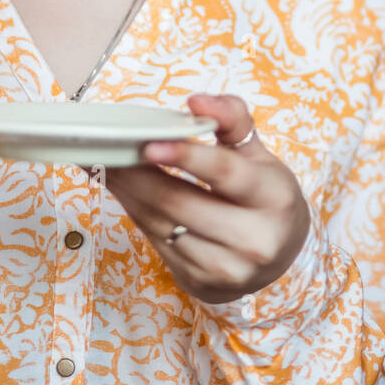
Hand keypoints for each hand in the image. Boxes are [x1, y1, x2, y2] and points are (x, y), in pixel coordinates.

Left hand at [97, 94, 310, 304]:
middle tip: (106, 145)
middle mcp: (253, 240)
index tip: (149, 142)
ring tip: (106, 163)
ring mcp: (224, 269)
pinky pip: (155, 241)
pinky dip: (134, 211)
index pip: (225, 173)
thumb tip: (196, 101)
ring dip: (126, 191)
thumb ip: (231, 118)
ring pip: (160, 223)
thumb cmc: (264, 194)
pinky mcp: (198, 283)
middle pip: (179, 202)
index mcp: (274, 198)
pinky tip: (123, 189)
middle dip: (136, 173)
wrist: (279, 254)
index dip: (186, 156)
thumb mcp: (258, 152)